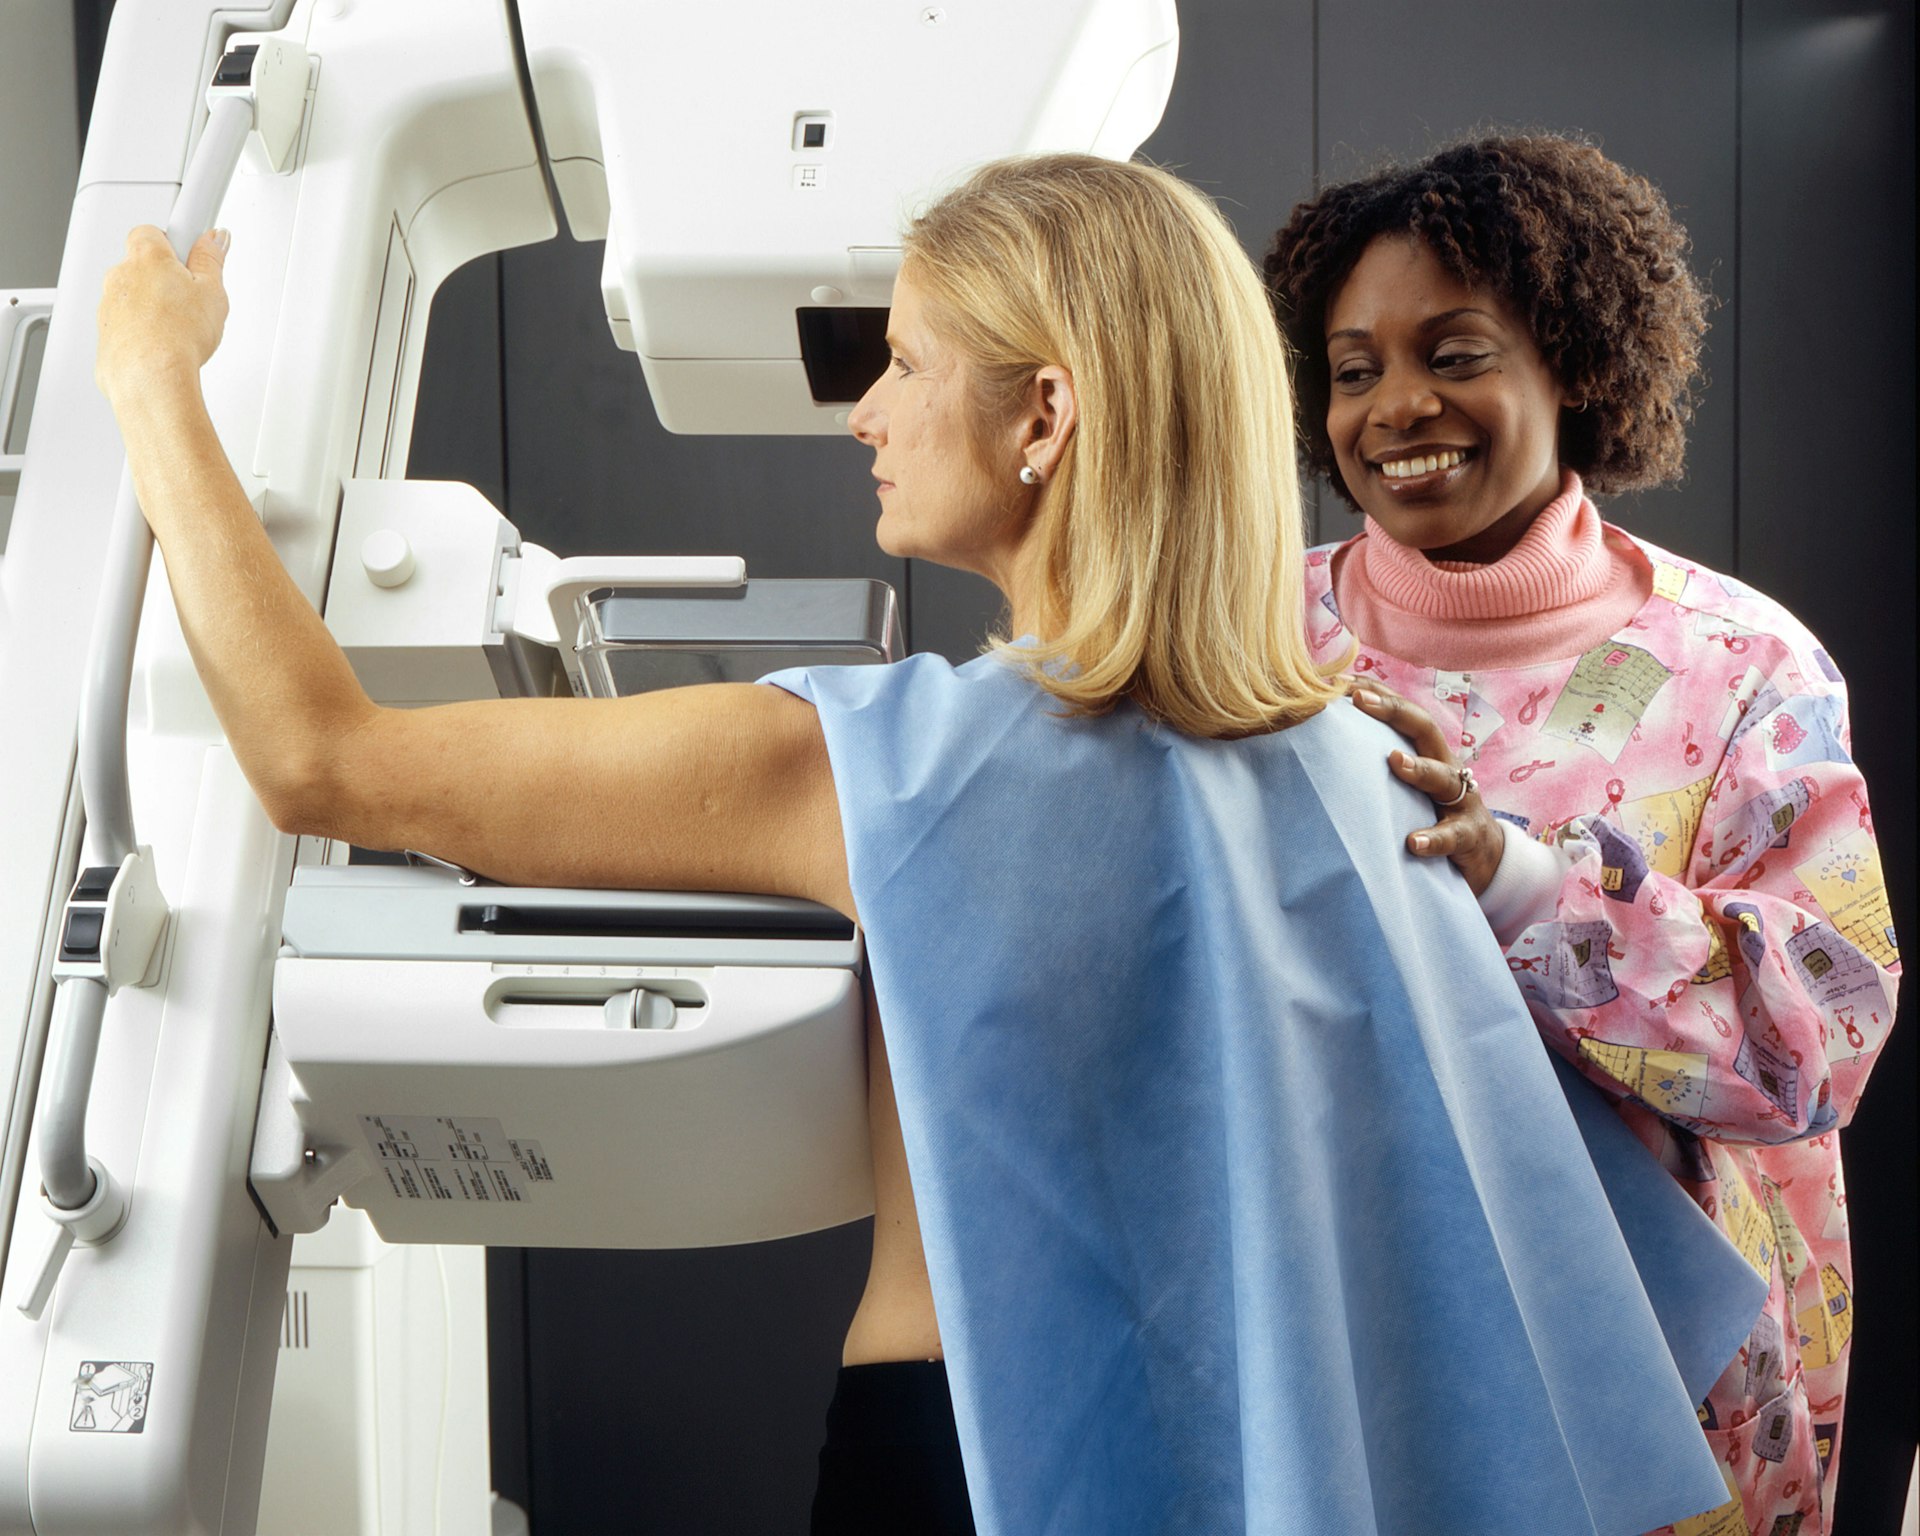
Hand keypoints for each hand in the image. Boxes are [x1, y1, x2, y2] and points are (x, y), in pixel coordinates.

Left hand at [96, 226, 230, 402]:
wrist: (151, 378)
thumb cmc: (177, 336)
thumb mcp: (213, 292)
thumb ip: (211, 260)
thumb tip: (213, 240)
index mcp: (146, 256)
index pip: (156, 231)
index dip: (177, 241)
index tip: (194, 249)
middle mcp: (120, 275)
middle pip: (143, 265)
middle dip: (166, 278)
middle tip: (193, 298)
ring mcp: (109, 304)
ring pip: (134, 297)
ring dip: (154, 307)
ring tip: (182, 329)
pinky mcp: (105, 333)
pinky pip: (127, 325)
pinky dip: (143, 332)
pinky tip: (166, 346)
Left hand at [1352, 684, 1504, 894]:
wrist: (1484, 854)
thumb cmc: (1432, 812)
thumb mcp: (1409, 784)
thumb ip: (1380, 765)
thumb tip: (1329, 747)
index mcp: (1429, 752)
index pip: (1405, 714)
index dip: (1378, 694)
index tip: (1342, 682)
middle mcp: (1447, 767)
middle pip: (1426, 730)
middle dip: (1394, 711)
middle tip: (1360, 700)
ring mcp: (1462, 800)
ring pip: (1443, 778)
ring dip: (1418, 768)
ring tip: (1394, 760)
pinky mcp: (1469, 836)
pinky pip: (1452, 836)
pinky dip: (1433, 838)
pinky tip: (1413, 842)